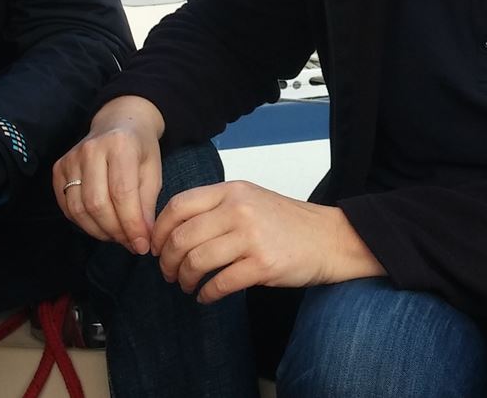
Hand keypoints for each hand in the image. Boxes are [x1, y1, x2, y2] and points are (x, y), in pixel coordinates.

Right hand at [54, 95, 166, 254]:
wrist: (119, 121)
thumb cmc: (140, 148)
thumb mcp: (153, 171)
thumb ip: (147, 204)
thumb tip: (141, 238)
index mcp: (120, 145)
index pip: (122, 194)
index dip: (132, 225)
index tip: (142, 245)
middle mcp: (91, 149)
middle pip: (97, 204)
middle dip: (116, 231)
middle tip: (130, 243)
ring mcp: (71, 158)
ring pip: (79, 209)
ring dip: (100, 231)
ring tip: (118, 236)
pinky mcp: (59, 168)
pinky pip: (67, 206)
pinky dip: (84, 223)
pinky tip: (101, 225)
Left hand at [153, 181, 384, 303]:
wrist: (330, 239)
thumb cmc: (288, 223)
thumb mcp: (251, 200)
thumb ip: (216, 207)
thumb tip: (172, 230)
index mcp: (233, 191)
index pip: (179, 206)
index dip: (159, 230)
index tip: (155, 247)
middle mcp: (240, 210)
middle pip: (183, 237)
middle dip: (167, 260)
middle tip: (167, 273)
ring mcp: (252, 237)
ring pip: (197, 261)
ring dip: (184, 279)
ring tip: (186, 285)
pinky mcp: (263, 265)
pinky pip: (220, 284)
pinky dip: (206, 294)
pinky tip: (206, 296)